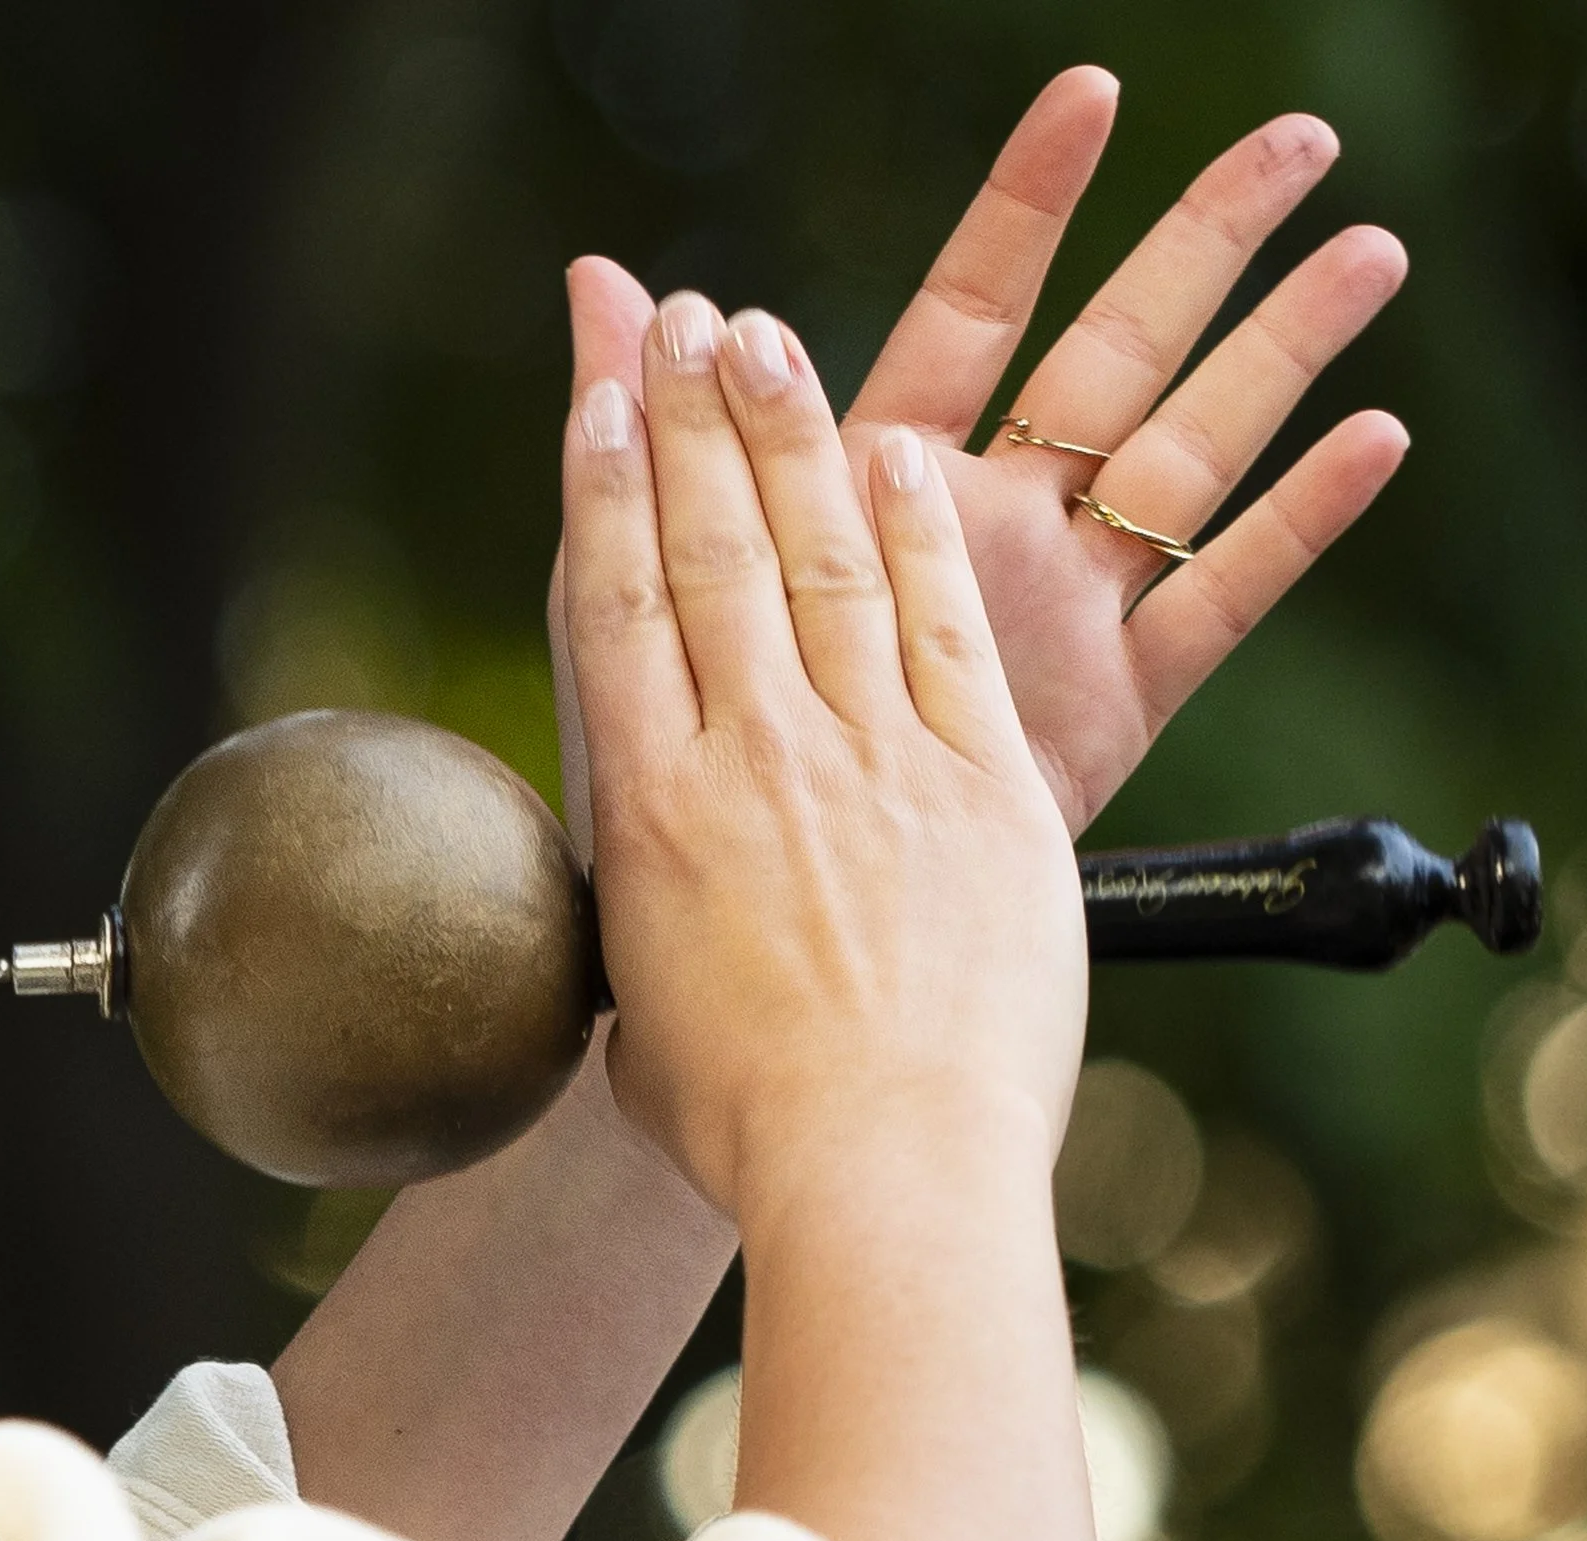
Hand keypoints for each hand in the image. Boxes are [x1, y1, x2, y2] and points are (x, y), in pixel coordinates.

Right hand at [559, 296, 1088, 1210]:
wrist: (889, 1174)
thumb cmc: (756, 1133)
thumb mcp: (649, 1028)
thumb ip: (648, 944)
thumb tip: (650, 940)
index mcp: (653, 813)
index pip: (612, 608)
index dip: (601, 485)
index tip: (600, 394)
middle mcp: (756, 758)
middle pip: (711, 551)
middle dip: (690, 422)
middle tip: (685, 319)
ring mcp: (876, 762)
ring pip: (824, 562)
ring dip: (793, 441)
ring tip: (772, 342)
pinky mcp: (986, 789)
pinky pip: (944, 632)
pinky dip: (919, 537)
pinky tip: (900, 455)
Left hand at [560, 66, 1409, 834]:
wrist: (771, 949)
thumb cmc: (696, 786)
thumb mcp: (645, 592)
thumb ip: (641, 434)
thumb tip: (602, 275)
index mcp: (891, 482)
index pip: (974, 306)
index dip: (1031, 202)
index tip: (1096, 93)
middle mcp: (994, 528)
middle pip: (1119, 354)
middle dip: (1204, 243)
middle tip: (1302, 139)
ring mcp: (1066, 612)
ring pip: (1196, 453)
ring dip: (1283, 354)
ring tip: (1373, 254)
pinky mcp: (1120, 705)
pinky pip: (1219, 601)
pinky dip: (1297, 525)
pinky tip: (1375, 439)